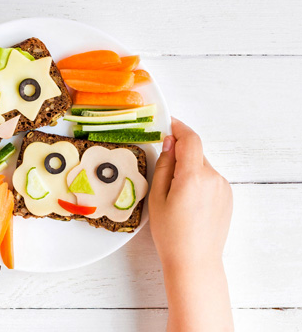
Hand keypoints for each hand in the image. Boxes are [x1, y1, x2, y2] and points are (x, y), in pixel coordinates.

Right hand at [149, 117, 233, 331]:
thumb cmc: (171, 234)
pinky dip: (198, 182)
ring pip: (202, 167)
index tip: (167, 124)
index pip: (190, 139)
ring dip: (189, 170)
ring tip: (174, 195)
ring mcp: (223, 187)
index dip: (178, 128)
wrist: (194, 261)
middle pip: (196, 153)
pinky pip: (210, 180)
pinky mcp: (228, 197)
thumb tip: (170, 142)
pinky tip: (187, 203)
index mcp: (193, 176)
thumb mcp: (157, 197)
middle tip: (162, 171)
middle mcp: (213, 178)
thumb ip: (164, 165)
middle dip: (180, 155)